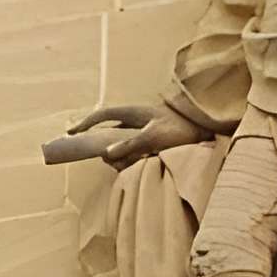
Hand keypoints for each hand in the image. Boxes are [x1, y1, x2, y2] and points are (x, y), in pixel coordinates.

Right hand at [67, 104, 206, 168]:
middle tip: (115, 163)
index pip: (101, 115)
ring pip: (121, 146)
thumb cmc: (181, 128)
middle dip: (108, 150)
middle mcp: (134, 120)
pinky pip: (133, 152)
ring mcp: (141, 130)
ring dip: (123, 158)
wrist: (205, 128)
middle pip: (109, 134)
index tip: (70, 134)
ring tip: (138, 164)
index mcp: (132, 112)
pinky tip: (145, 163)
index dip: (84, 124)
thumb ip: (131, 144)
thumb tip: (107, 153)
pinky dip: (134, 160)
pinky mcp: (149, 141)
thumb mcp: (155, 137)